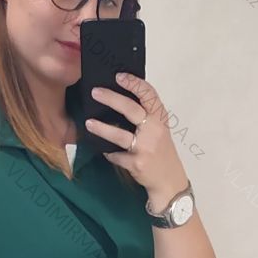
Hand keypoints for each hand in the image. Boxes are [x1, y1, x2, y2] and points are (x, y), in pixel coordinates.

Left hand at [85, 72, 188, 197]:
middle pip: (131, 109)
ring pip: (120, 135)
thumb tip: (119, 98)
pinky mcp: (137, 163)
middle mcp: (155, 130)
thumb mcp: (158, 130)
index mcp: (160, 118)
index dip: (134, 83)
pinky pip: (116, 155)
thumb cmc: (160, 151)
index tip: (118, 76)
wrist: (169, 181)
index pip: (149, 94)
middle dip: (111, 99)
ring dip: (102, 128)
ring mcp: (146, 147)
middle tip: (95, 92)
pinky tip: (105, 151)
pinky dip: (109, 153)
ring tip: (88, 123)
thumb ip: (145, 116)